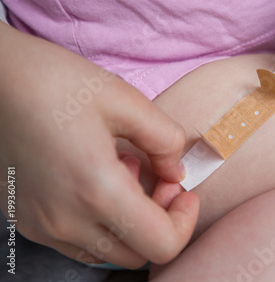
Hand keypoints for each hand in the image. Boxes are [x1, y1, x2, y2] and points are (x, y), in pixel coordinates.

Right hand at [0, 22, 198, 267]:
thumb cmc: (55, 81)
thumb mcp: (125, 100)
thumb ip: (165, 140)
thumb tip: (176, 172)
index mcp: (95, 192)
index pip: (161, 244)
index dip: (185, 220)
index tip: (183, 189)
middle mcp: (65, 222)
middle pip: (137, 254)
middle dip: (161, 221)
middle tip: (159, 178)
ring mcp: (42, 226)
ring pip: (107, 252)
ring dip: (130, 222)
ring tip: (123, 173)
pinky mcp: (27, 219)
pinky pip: (79, 241)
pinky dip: (101, 221)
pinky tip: (95, 178)